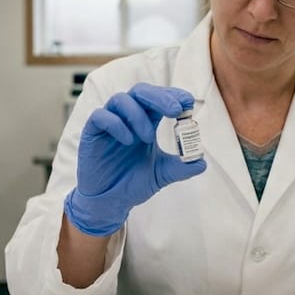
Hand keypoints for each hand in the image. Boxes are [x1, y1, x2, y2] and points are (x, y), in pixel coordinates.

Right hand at [63, 83, 205, 235]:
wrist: (110, 203)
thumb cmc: (134, 183)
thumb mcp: (162, 174)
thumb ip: (181, 167)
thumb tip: (201, 162)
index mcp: (145, 121)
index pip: (158, 98)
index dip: (173, 95)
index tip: (188, 102)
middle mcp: (127, 118)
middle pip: (141, 92)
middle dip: (160, 97)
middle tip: (175, 110)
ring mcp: (109, 123)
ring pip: (120, 99)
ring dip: (138, 114)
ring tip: (148, 137)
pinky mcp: (92, 133)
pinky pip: (100, 116)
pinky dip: (116, 124)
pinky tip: (128, 141)